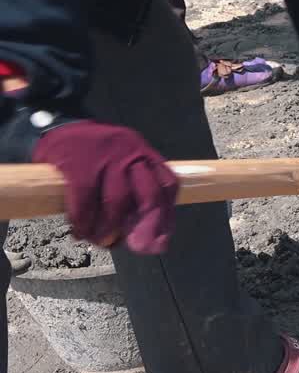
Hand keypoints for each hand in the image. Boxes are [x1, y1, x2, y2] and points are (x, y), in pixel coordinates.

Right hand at [32, 121, 177, 254]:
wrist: (56, 125)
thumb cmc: (93, 150)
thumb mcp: (123, 157)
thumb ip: (135, 183)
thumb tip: (145, 226)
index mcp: (145, 153)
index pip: (167, 184)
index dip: (167, 215)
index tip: (161, 239)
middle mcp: (131, 154)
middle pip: (149, 195)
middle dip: (146, 226)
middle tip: (137, 247)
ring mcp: (106, 158)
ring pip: (117, 202)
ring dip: (111, 228)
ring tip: (102, 241)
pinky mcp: (78, 165)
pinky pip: (85, 201)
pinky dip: (84, 222)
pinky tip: (81, 232)